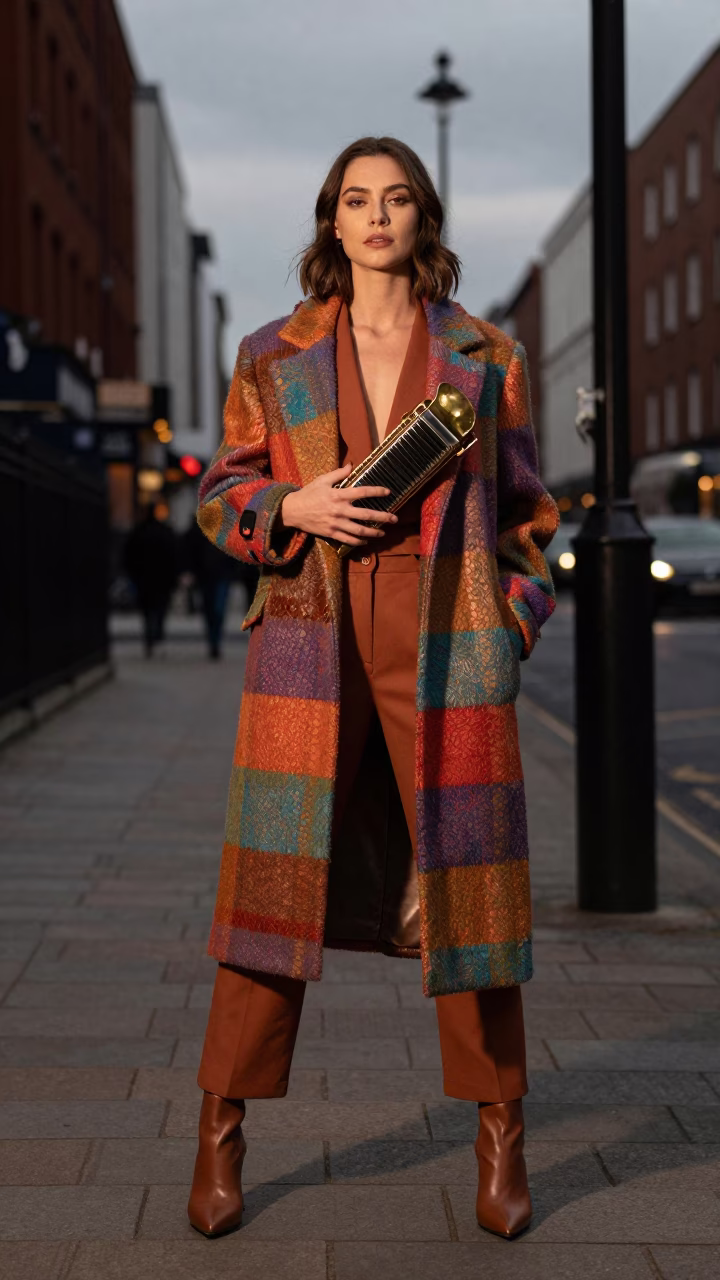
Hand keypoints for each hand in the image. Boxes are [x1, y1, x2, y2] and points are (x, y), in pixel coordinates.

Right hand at [280, 465, 397, 545]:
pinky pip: (348, 540)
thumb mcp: (322, 480)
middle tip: (395, 519)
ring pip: (359, 530)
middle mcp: (340, 510)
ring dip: (373, 532)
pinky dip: (359, 541)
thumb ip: (339, 474)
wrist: (292, 510)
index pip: (363, 492)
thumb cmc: (308, 493)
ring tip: (383, 533)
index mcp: (339, 495)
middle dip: (382, 517)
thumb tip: (352, 465)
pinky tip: (366, 541)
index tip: (388, 492)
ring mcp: (336, 523)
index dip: (377, 491)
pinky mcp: (331, 533)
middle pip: (366, 514)